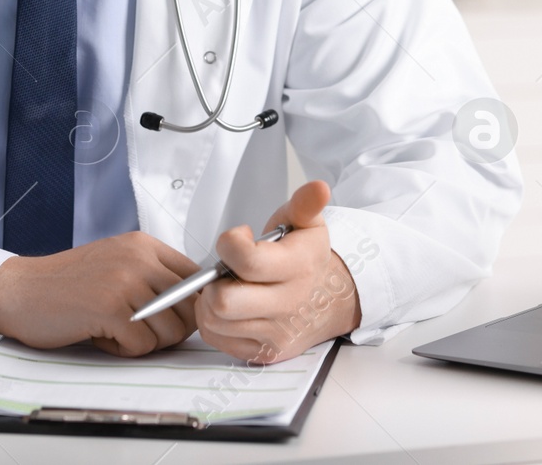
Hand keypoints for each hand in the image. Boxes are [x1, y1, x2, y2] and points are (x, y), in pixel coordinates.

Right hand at [0, 231, 200, 356]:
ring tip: (115, 330)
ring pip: (171, 331)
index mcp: (144, 245)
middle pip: (190, 308)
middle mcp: (139, 258)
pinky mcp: (110, 308)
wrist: (18, 290)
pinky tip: (101, 336)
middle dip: (170, 330)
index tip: (168, 318)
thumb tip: (194, 307)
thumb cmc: (65, 284)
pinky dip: (124, 350)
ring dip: (146, 343)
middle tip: (139, 331)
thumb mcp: (116, 263)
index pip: (197, 279)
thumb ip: (153, 276)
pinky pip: (143, 345)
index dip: (188, 308)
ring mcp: (125, 281)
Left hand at [196, 180, 361, 363]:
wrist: (331, 299)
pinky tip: (232, 308)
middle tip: (227, 271)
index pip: (245, 261)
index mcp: (299, 267)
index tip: (239, 237)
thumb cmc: (307, 258)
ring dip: (211, 301)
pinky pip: (217, 340)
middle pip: (224, 301)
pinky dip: (215, 322)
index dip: (230, 243)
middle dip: (214, 281)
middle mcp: (288, 305)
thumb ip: (306, 203)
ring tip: (229, 287)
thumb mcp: (308, 224)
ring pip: (215, 321)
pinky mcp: (264, 353)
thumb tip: (319, 188)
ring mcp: (276, 333)